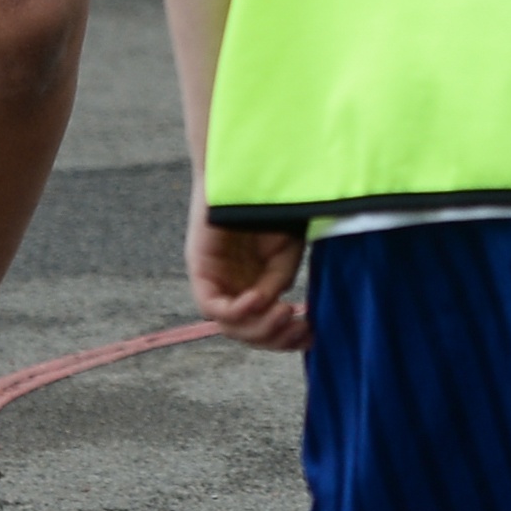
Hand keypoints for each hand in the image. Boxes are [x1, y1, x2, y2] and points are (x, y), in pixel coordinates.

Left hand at [191, 220, 310, 351]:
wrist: (247, 171)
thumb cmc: (268, 207)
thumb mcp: (284, 251)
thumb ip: (278, 280)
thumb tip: (273, 306)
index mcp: (252, 285)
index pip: (262, 326)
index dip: (284, 339)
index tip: (311, 335)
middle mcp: (231, 287)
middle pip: (246, 332)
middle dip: (274, 339)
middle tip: (300, 328)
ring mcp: (213, 280)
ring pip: (229, 326)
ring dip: (258, 327)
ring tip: (284, 312)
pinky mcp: (199, 269)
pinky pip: (212, 305)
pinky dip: (236, 310)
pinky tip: (259, 300)